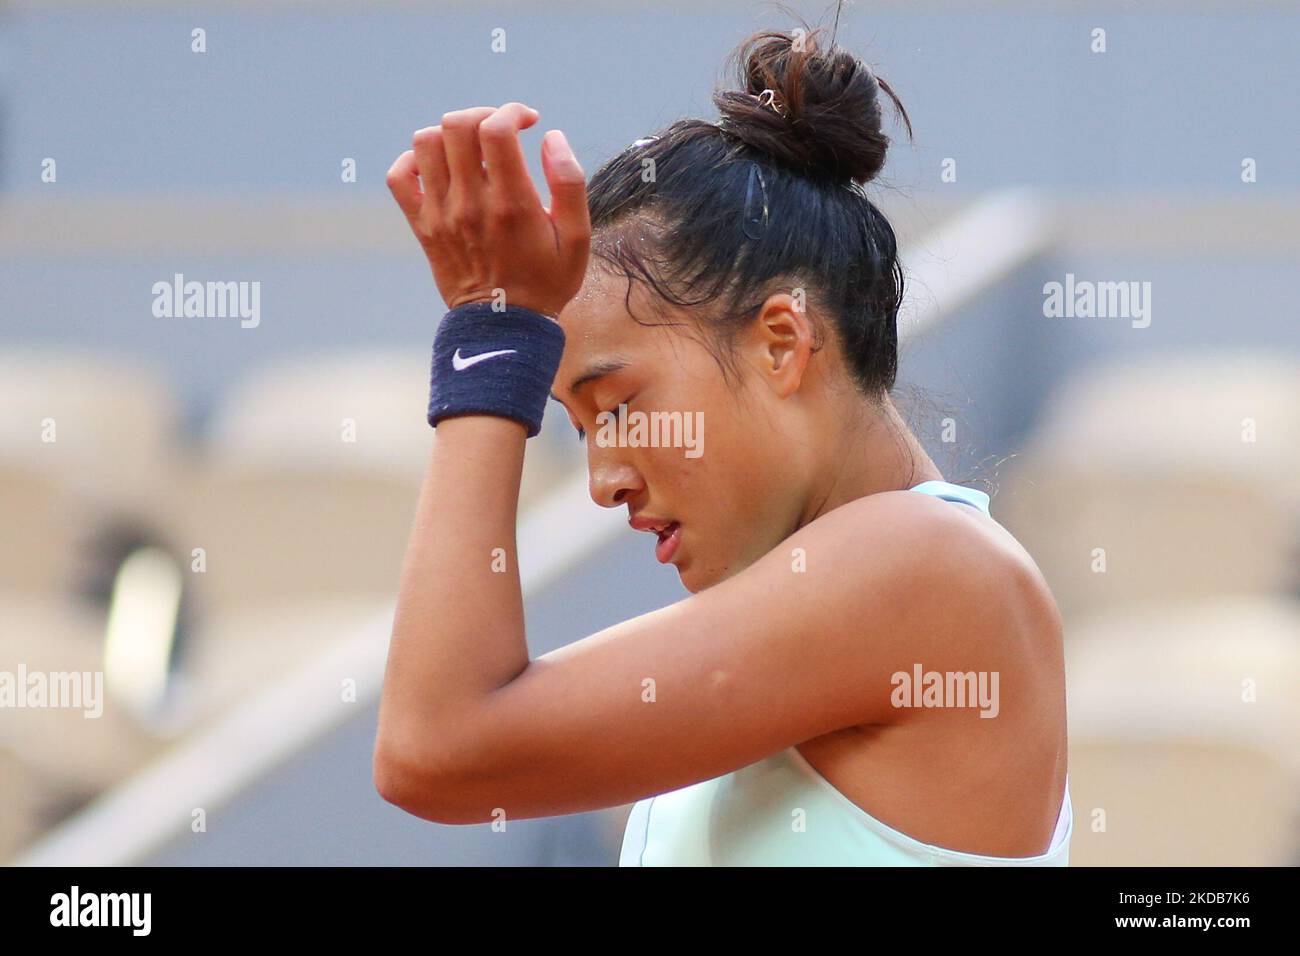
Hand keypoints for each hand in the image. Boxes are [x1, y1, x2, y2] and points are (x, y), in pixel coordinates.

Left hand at [387, 103, 590, 318]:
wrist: (504, 327)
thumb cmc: (547, 281)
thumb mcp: (577, 237)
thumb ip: (569, 183)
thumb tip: (551, 137)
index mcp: (512, 203)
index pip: (496, 129)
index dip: (513, 112)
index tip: (529, 121)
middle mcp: (470, 204)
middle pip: (457, 126)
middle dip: (483, 114)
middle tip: (501, 130)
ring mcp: (441, 214)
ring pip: (426, 142)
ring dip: (450, 133)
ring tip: (471, 148)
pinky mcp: (422, 226)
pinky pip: (399, 176)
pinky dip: (414, 160)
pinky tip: (440, 168)